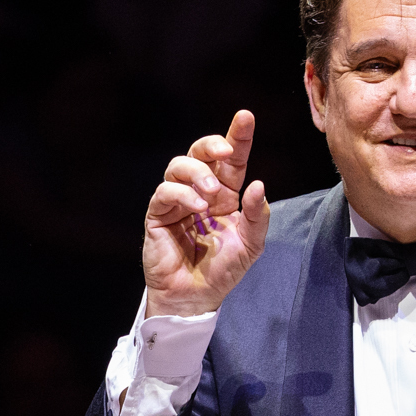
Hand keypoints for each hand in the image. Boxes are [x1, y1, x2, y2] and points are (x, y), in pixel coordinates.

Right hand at [142, 109, 270, 315]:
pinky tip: (198, 208)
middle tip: (226, 152)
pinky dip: (183, 194)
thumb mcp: (251, 244)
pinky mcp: (158, 215)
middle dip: (212, 145)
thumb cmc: (223, 270)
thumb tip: (257, 184)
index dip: (237, 136)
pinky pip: (165, 192)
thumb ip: (257, 216)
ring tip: (212, 194)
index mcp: (225, 194)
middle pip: (200, 152)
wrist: (196, 297)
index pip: (231, 160)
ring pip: (178, 166)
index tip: (246, 117)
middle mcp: (200, 191)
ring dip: (198, 173)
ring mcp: (177, 201)